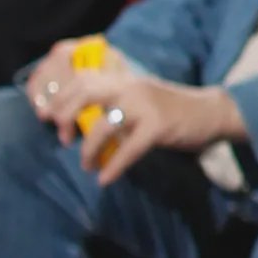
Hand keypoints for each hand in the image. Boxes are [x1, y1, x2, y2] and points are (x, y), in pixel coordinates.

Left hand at [24, 45, 239, 179]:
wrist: (211, 112)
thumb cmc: (172, 109)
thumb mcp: (140, 97)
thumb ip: (115, 102)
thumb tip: (81, 123)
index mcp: (124, 79)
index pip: (83, 78)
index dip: (60, 96)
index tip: (46, 116)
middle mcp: (131, 87)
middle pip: (86, 92)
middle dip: (65, 115)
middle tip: (61, 137)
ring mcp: (145, 105)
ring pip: (103, 125)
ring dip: (88, 149)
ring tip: (87, 165)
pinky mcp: (158, 126)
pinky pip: (127, 149)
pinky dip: (113, 166)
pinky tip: (105, 179)